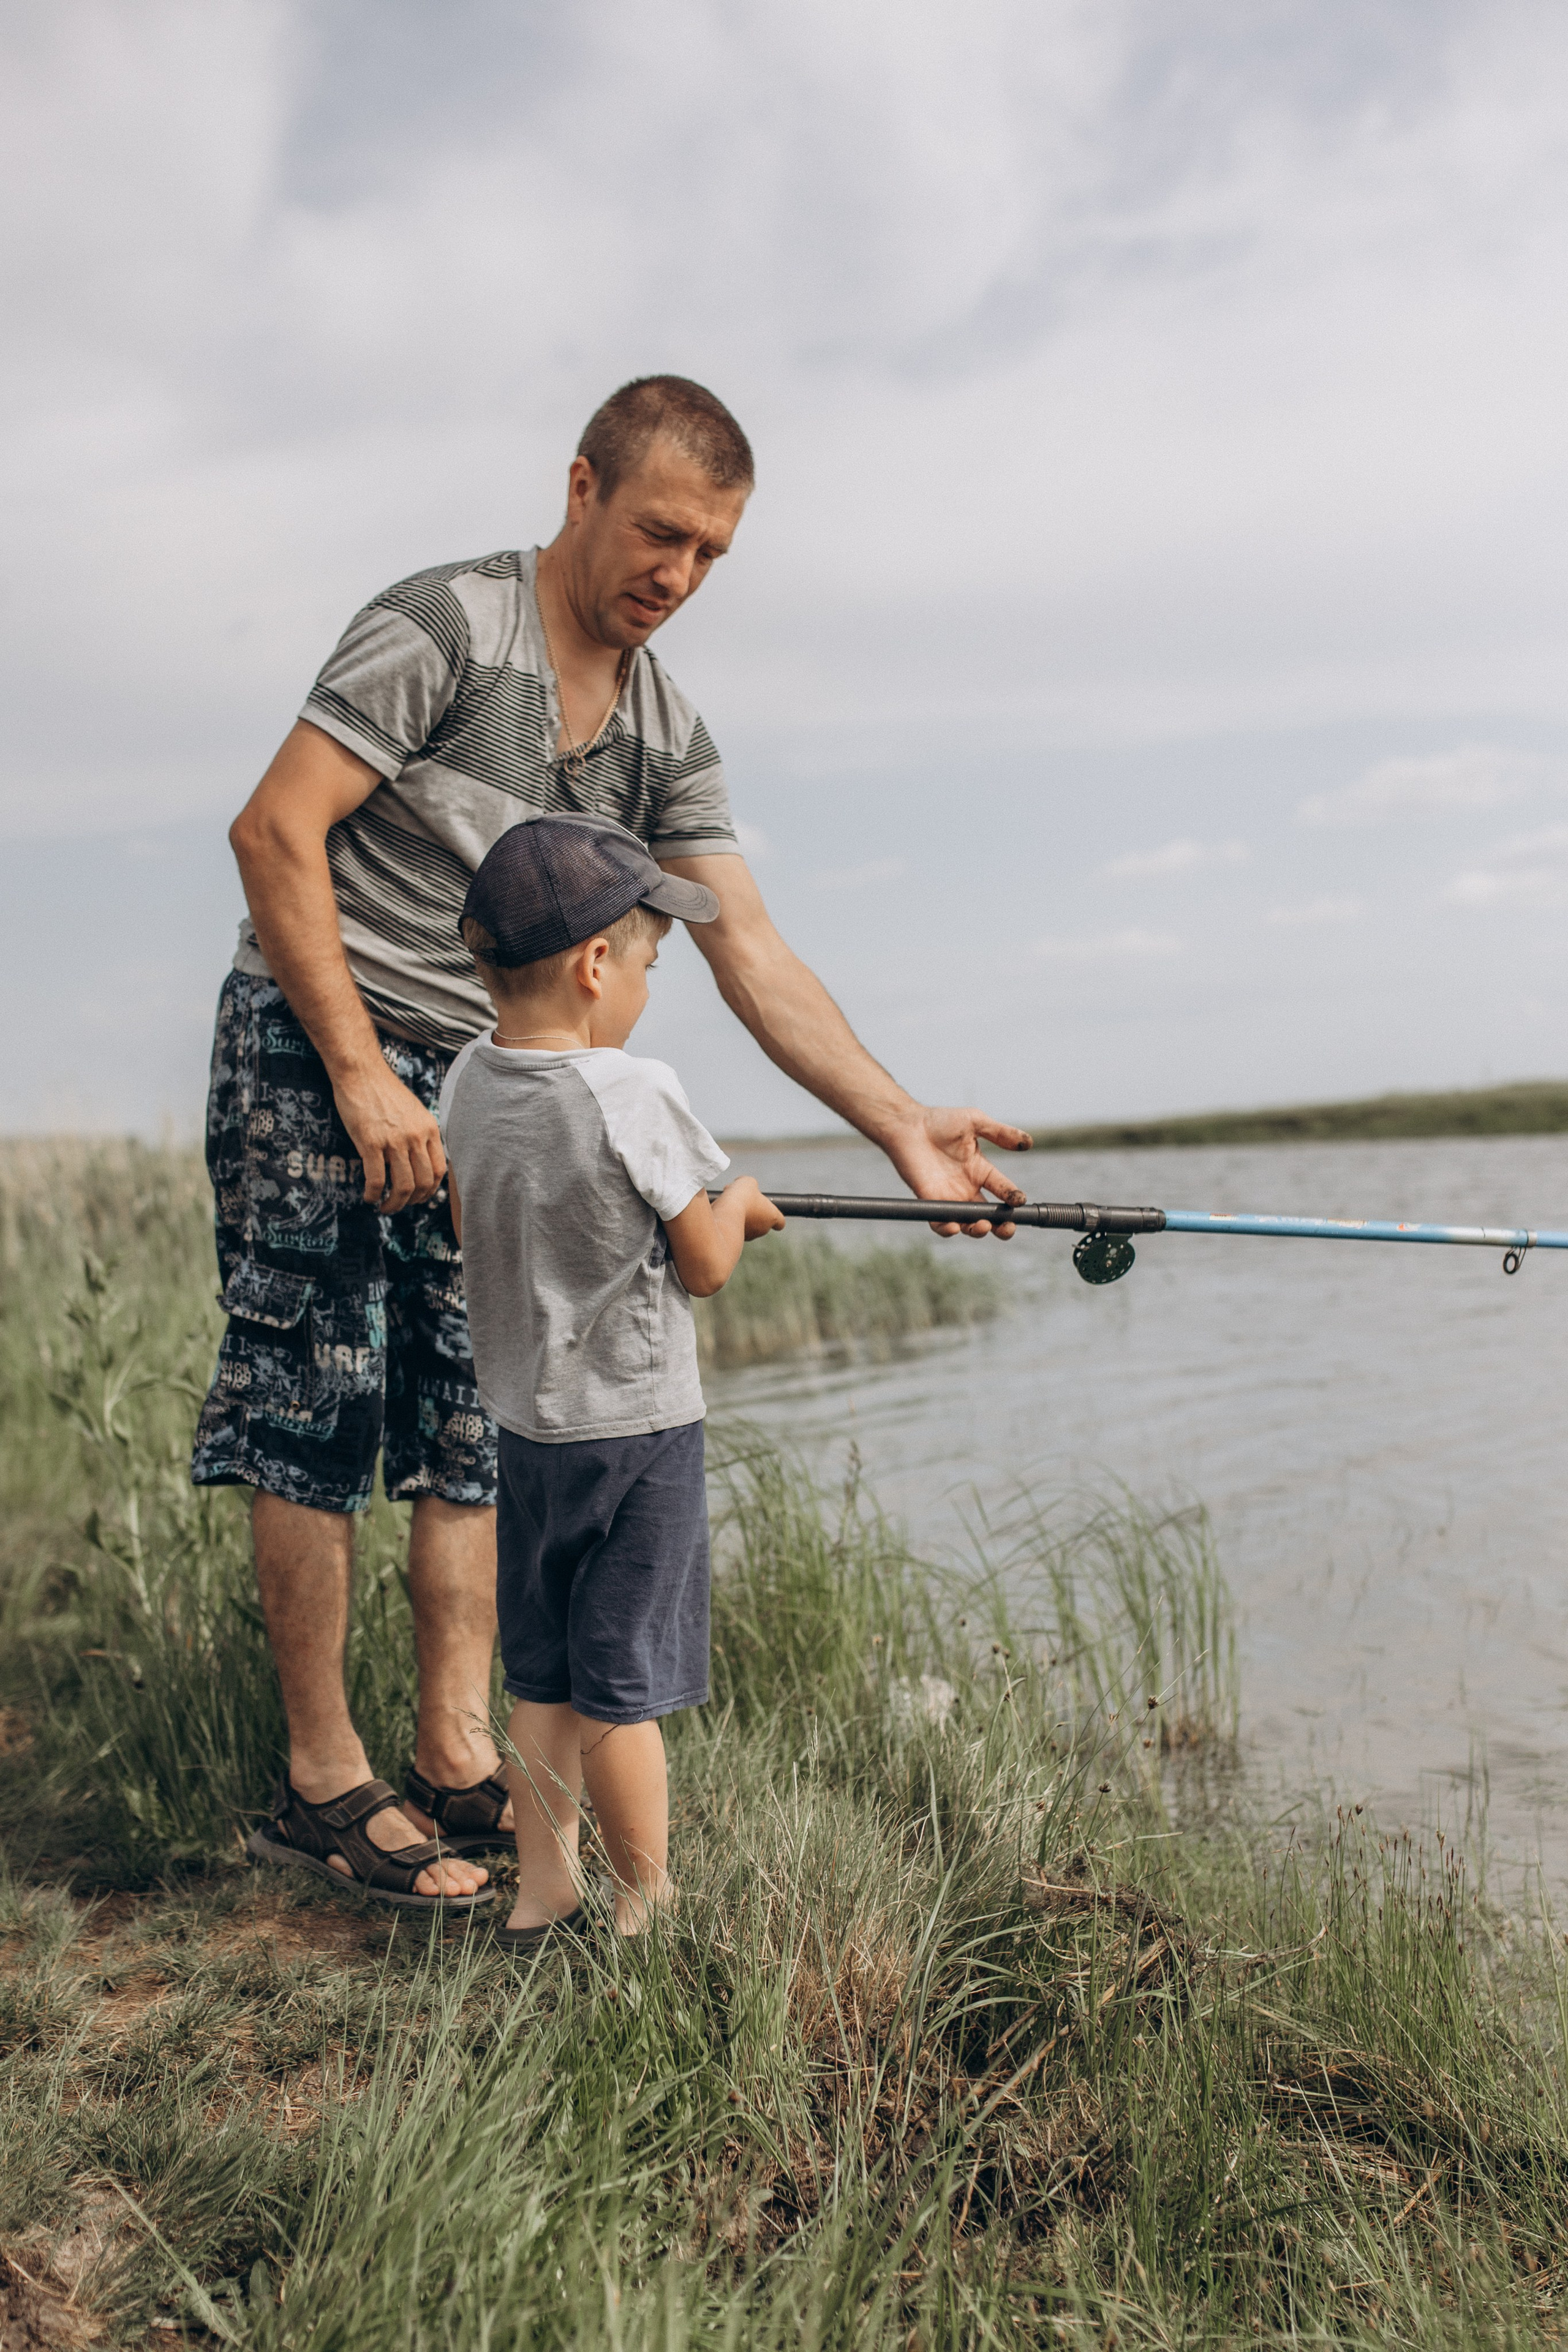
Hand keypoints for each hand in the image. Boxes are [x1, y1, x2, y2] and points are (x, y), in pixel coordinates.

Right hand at [331, 1058, 446, 1211]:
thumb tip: (418, 1161)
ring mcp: (394, 1140)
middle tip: (400, 1205)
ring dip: (394, 1204)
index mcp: (429, 1129)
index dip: (430, 1190)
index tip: (419, 1196)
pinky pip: (376, 1180)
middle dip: (413, 1201)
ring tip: (385, 1207)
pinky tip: (368, 1197)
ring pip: (403, 1186)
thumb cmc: (384, 1092)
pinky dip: (373, 1194)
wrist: (361, 1073)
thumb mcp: (414, 1112)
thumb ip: (420, 1134)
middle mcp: (416, 1137)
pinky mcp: (371, 1142)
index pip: (439, 1170)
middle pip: (423, 1183)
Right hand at [727, 1176, 785, 1241]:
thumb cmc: (742, 1197)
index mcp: (772, 1217)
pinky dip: (729, 1221)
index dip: (775, 1216)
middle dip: (752, 1210)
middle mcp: (762, 1229)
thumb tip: (744, 1187)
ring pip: (746, 1223)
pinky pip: (733, 1228)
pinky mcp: (736, 1239)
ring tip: (730, 1202)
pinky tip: (722, 1211)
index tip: (769, 1212)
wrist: (726, 1212)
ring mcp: (749, 1236)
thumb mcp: (749, 1182)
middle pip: (760, 1220)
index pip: (780, 1222)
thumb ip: (751, 1186)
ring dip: (740, 1214)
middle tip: (743, 1199)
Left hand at [879, 1105, 1031, 1238]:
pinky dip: (948, 1229)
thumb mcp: (975, 1122)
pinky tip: (955, 1226)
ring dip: (979, 1230)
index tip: (1019, 1200)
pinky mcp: (930, 1202)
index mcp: (981, 1171)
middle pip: (991, 1215)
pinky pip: (940, 1223)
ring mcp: (949, 1197)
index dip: (1014, 1198)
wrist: (907, 1125)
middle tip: (1008, 1227)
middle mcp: (968, 1188)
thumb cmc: (939, 1121)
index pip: (1004, 1190)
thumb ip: (1001, 1133)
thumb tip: (1029, 1143)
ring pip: (969, 1223)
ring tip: (983, 1225)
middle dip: (1003, 1226)